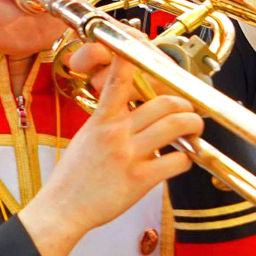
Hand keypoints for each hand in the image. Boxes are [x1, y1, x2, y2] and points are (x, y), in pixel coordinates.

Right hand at [18, 59, 201, 255]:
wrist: (62, 209)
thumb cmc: (73, 176)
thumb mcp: (85, 138)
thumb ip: (108, 122)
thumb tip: (132, 112)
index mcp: (101, 121)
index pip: (119, 79)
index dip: (134, 59)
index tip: (145, 46)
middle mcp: (116, 134)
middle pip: (165, 103)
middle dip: (185, 106)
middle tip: (188, 113)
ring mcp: (129, 156)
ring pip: (177, 126)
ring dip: (193, 127)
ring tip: (193, 133)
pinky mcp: (140, 180)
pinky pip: (178, 161)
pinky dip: (186, 159)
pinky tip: (179, 161)